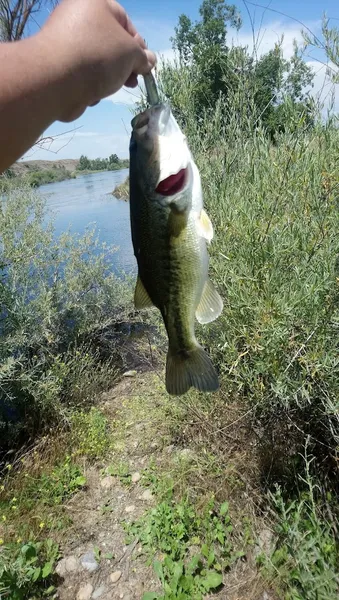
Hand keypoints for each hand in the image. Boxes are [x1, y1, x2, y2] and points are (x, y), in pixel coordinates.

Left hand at [39, 0, 155, 120]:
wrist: (56, 79)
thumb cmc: (98, 56)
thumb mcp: (131, 53)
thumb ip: (143, 57)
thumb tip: (150, 61)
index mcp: (94, 3)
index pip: (124, 21)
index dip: (138, 45)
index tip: (144, 65)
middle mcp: (76, 16)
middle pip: (109, 42)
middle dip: (124, 65)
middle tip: (132, 81)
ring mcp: (64, 40)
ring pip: (96, 60)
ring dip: (109, 77)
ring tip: (113, 87)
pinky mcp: (57, 64)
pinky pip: (82, 73)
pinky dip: (90, 83)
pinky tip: (94, 93)